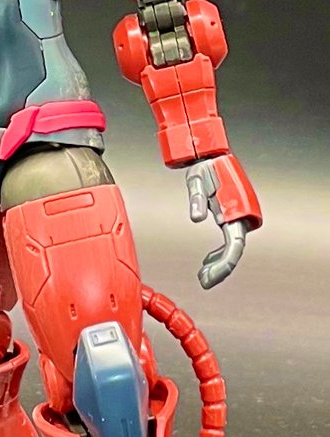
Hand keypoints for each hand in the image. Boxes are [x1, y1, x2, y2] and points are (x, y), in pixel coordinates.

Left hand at [185, 154, 259, 288]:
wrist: (209, 155)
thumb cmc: (205, 166)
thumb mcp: (197, 180)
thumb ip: (197, 199)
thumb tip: (196, 217)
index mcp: (235, 211)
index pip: (234, 246)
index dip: (223, 264)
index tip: (208, 277)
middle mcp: (240, 216)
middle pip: (233, 251)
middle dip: (220, 269)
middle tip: (204, 281)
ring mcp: (236, 218)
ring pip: (232, 249)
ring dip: (219, 264)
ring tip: (204, 275)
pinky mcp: (230, 218)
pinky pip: (228, 242)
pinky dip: (218, 254)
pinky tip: (207, 262)